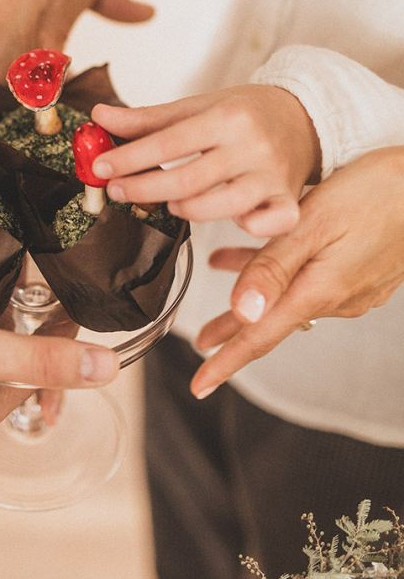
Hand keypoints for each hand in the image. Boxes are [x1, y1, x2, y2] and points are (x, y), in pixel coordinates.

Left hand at [91, 85, 321, 237]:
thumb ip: (149, 118)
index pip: (168, 143)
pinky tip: (227, 220)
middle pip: (187, 180)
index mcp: (227, 117)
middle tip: (116, 191)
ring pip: (221, 207)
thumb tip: (100, 116)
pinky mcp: (288, 200)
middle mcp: (252, 147)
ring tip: (167, 202)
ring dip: (186, 209)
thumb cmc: (245, 112)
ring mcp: (272, 177)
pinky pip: (267, 225)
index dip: (129, 158)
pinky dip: (245, 227)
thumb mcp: (199, 106)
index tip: (100, 168)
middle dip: (144, 189)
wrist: (305, 117)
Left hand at [189, 148, 403, 398]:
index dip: (228, 362)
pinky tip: (264, 244)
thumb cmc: (376, 192)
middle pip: (273, 318)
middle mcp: (339, 297)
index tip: (201, 386)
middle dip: (235, 328)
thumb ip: (274, 266)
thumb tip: (244, 313)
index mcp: (321, 290)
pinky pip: (311, 275)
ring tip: (219, 266)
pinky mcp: (362, 269)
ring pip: (291, 291)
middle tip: (203, 343)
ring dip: (257, 286)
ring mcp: (354, 286)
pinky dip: (282, 267)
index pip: (262, 337)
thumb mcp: (314, 222)